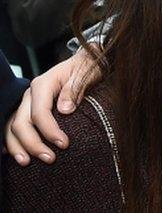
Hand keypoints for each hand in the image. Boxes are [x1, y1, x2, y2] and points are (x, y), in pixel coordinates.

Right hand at [4, 48, 102, 165]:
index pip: (40, 112)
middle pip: (22, 123)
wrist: (84, 62)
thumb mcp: (85, 74)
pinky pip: (13, 127)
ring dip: (19, 146)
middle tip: (50, 159)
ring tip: (27, 162)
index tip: (63, 144)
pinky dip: (13, 141)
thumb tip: (64, 110)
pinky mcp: (28, 109)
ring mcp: (26, 102)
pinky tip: (17, 154)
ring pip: (13, 127)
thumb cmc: (86, 68)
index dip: (49, 131)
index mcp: (43, 84)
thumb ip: (74, 90)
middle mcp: (30, 94)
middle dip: (33, 144)